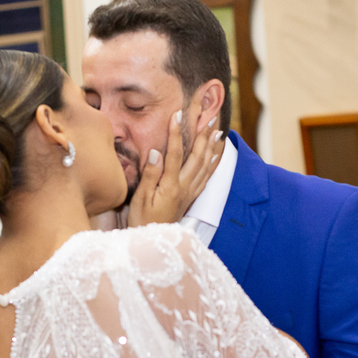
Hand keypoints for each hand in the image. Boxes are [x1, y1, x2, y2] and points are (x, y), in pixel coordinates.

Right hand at [127, 97, 226, 226]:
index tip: (177, 114)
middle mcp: (184, 188)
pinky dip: (213, 163)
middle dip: (202, 135)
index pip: (174, 154)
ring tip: (217, 129)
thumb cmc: (142, 222)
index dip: (176, 133)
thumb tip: (156, 152)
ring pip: (205, 165)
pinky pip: (206, 177)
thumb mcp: (139, 200)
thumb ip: (150, 176)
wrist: (155, 243)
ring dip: (211, 146)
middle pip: (197, 157)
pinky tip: (216, 154)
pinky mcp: (191, 198)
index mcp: (170, 186)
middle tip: (207, 117)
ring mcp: (190, 193)